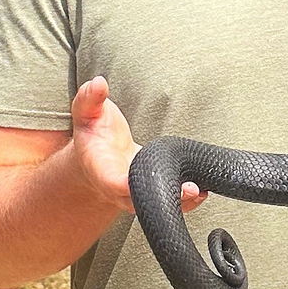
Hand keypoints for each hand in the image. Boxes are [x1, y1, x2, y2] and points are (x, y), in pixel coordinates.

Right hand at [71, 76, 206, 213]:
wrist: (95, 153)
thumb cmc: (92, 132)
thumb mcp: (86, 112)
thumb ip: (90, 99)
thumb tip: (98, 83)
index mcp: (101, 170)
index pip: (114, 182)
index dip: (129, 186)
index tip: (148, 181)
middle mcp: (117, 188)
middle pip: (140, 201)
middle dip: (164, 197)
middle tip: (190, 188)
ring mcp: (133, 194)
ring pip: (155, 205)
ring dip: (180, 202)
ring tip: (201, 190)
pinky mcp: (149, 190)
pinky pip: (166, 201)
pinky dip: (184, 200)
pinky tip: (201, 190)